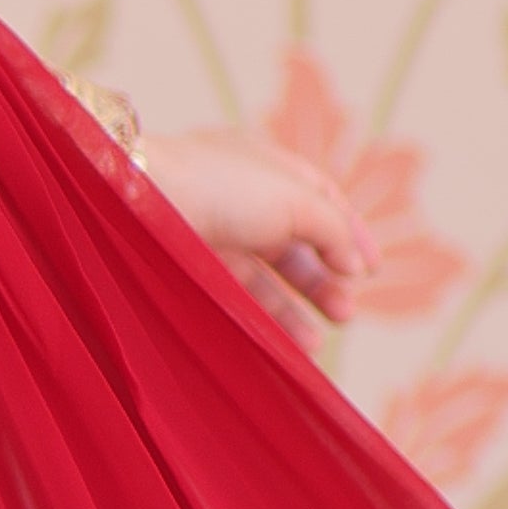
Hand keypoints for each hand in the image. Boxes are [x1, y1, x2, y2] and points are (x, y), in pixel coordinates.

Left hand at [135, 122, 374, 326]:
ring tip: (316, 343)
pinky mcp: (186, 264)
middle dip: (322, 280)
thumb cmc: (221, 187)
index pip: (319, 197)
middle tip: (345, 314)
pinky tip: (282, 345)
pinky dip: (260, 320)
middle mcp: (238, 196)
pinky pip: (233, 296)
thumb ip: (334, 230)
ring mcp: (210, 231)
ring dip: (293, 310)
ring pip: (262, 277)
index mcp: (265, 163)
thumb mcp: (297, 199)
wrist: (136, 201)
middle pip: (294, 242)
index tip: (370, 270)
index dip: (349, 232)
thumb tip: (353, 263)